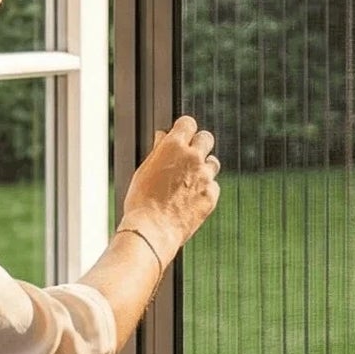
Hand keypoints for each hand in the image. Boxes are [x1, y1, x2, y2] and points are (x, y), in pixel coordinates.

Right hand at [120, 116, 220, 265]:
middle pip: (206, 138)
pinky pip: (213, 186)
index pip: (188, 123)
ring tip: (189, 181)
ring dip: (204, 167)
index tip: (182, 135)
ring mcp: (205, 177)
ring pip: (213, 163)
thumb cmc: (141, 201)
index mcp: (173, 146)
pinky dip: (205, 189)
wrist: (152, 230)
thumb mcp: (143, 170)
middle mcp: (193, 157)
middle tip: (188, 156)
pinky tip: (190, 199)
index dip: (184, 129)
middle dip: (198, 144)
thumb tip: (163, 136)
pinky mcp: (212, 195)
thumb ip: (158, 151)